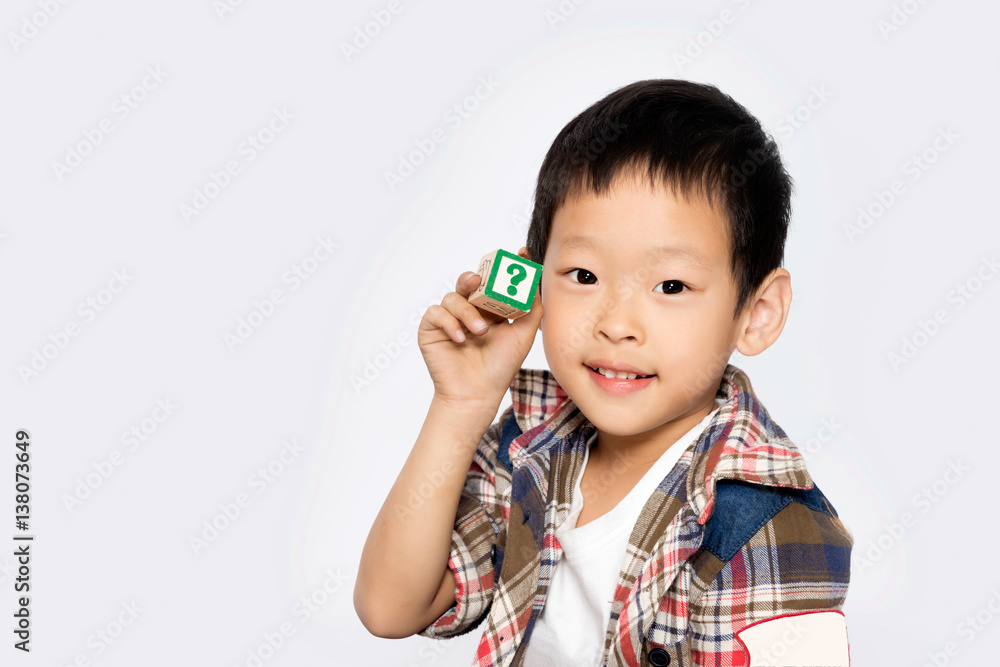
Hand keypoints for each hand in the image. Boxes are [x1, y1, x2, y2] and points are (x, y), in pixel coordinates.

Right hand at [417, 247, 543, 407]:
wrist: (477, 394)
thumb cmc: (499, 367)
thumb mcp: (523, 334)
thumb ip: (532, 308)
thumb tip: (537, 281)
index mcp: (491, 308)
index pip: (494, 281)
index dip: (506, 267)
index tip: (520, 254)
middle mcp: (469, 309)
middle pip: (470, 281)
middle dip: (476, 277)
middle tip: (482, 280)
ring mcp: (449, 318)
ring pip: (453, 296)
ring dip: (466, 311)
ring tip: (479, 330)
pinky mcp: (431, 329)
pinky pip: (436, 313)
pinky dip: (448, 322)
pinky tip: (460, 338)